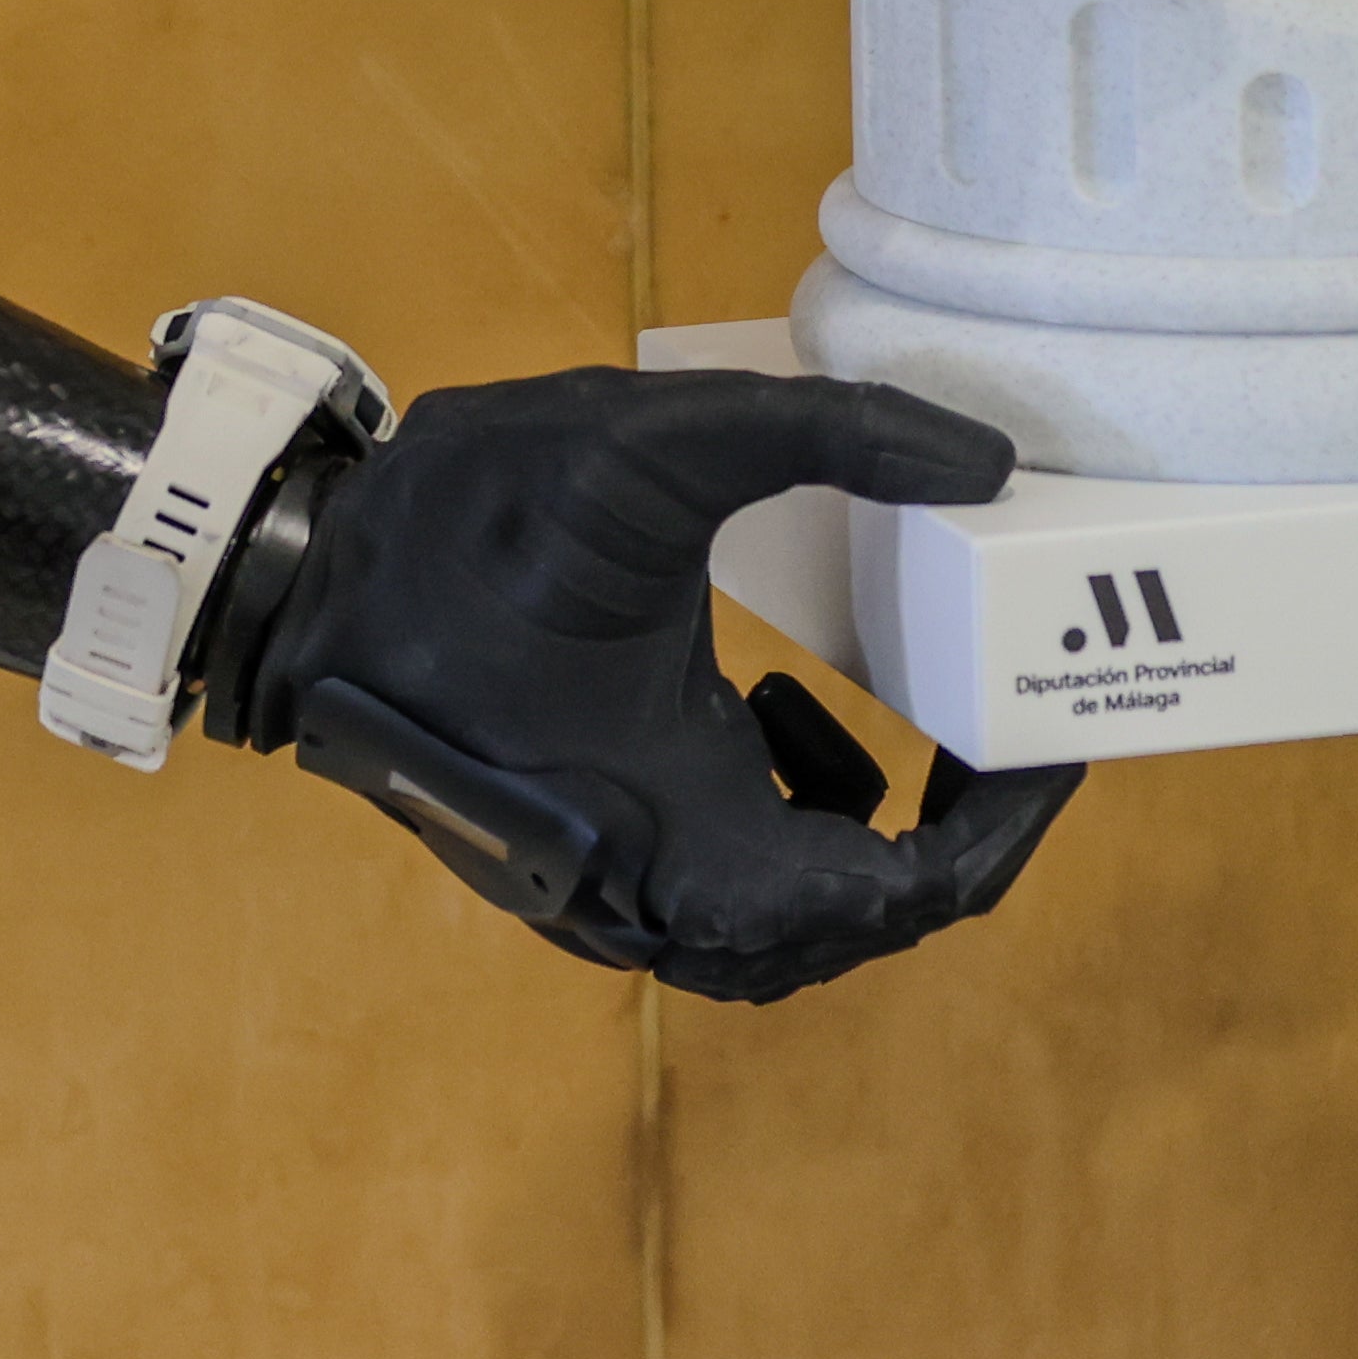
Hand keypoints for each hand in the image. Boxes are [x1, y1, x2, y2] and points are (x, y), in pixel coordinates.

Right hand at [229, 366, 1080, 1001]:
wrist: (302, 570)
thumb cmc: (474, 515)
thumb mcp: (671, 445)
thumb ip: (841, 433)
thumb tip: (991, 455)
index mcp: (681, 837)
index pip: (903, 893)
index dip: (1005, 824)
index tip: (1055, 736)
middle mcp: (646, 896)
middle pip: (858, 925)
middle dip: (954, 831)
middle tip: (1008, 729)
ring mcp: (608, 886)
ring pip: (788, 921)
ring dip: (866, 835)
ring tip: (895, 719)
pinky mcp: (583, 851)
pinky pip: (723, 881)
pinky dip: (786, 815)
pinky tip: (770, 706)